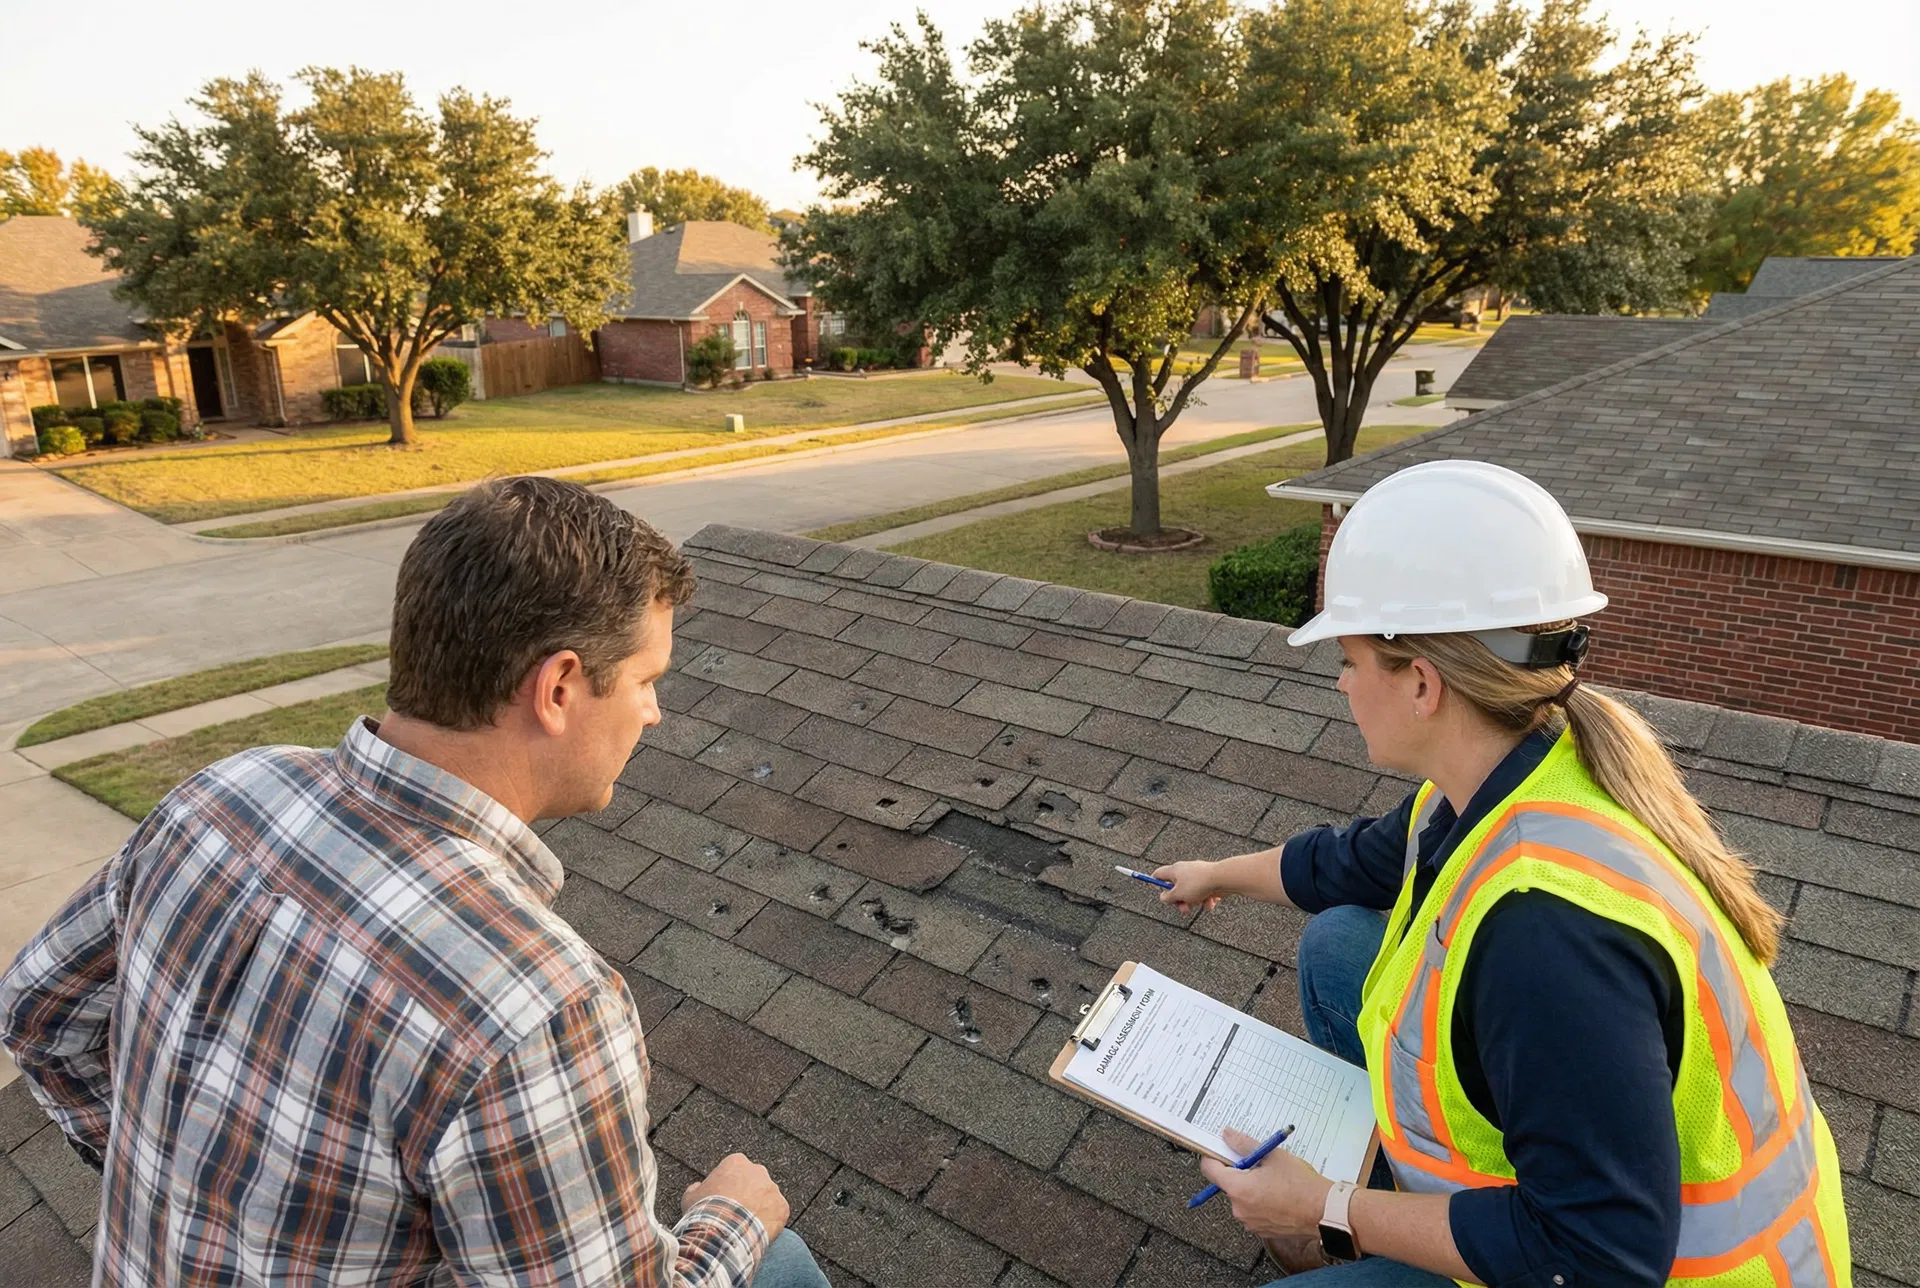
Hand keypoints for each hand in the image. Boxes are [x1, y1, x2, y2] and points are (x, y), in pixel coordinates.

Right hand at [684, 1153, 788, 1241]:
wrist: (723, 1232)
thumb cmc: (705, 1212)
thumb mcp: (690, 1197)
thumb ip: (696, 1188)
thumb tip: (697, 1187)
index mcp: (736, 1162)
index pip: (735, 1169)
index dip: (729, 1185)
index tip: (724, 1198)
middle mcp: (758, 1171)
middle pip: (754, 1181)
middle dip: (748, 1194)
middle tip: (736, 1212)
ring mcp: (772, 1189)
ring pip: (767, 1197)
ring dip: (759, 1208)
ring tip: (746, 1225)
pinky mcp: (782, 1207)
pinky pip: (778, 1214)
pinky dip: (770, 1222)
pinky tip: (756, 1232)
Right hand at [1153, 861, 1222, 913]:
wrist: (1222, 878)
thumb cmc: (1198, 884)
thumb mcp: (1178, 895)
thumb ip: (1167, 897)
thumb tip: (1163, 897)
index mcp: (1174, 870)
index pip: (1158, 874)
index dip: (1154, 882)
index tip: (1154, 890)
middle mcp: (1185, 870)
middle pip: (1176, 888)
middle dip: (1180, 901)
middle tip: (1184, 909)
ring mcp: (1197, 875)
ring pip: (1191, 893)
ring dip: (1195, 902)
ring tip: (1202, 904)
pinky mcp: (1208, 880)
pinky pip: (1203, 892)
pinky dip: (1206, 898)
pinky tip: (1211, 900)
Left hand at [1198, 1127, 1332, 1240]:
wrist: (1324, 1211)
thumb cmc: (1301, 1184)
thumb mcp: (1272, 1156)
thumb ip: (1245, 1145)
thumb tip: (1228, 1135)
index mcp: (1238, 1188)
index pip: (1210, 1170)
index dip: (1213, 1157)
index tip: (1220, 1150)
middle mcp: (1239, 1208)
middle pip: (1227, 1184)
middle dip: (1239, 1173)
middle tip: (1258, 1163)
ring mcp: (1250, 1222)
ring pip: (1241, 1198)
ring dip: (1250, 1188)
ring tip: (1273, 1180)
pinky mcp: (1261, 1230)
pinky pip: (1253, 1211)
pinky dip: (1260, 1202)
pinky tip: (1277, 1195)